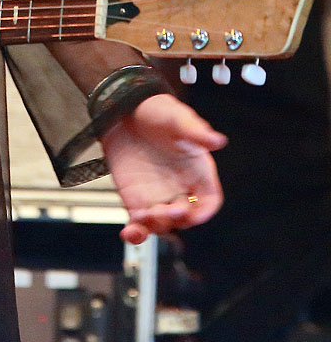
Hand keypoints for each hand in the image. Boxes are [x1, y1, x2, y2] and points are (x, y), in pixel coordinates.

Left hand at [101, 92, 226, 243]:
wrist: (123, 108)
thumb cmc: (156, 111)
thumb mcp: (178, 118)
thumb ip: (195, 131)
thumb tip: (217, 140)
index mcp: (197, 173)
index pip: (209, 201)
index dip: (205, 210)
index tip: (196, 212)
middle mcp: (180, 188)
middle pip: (186, 217)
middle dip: (178, 219)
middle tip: (167, 211)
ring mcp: (157, 196)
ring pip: (162, 224)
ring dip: (156, 226)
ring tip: (145, 217)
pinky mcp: (134, 198)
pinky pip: (138, 223)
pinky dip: (135, 233)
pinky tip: (130, 233)